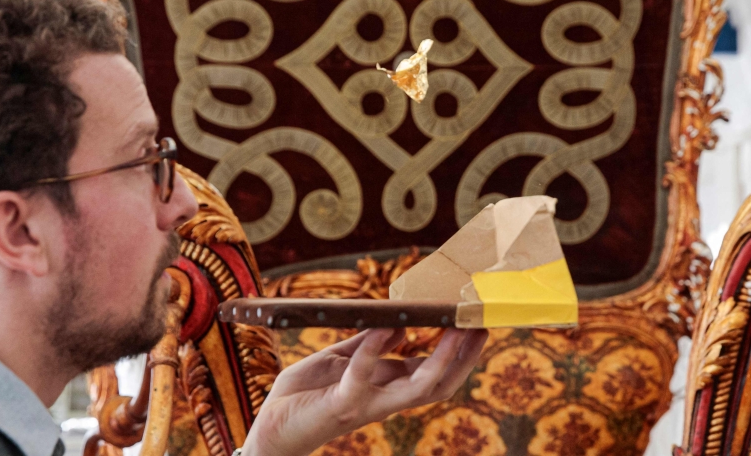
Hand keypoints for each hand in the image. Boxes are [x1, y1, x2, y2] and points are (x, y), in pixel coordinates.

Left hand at [242, 327, 487, 455]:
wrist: (270, 426)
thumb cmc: (306, 393)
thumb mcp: (341, 359)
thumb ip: (369, 344)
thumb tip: (400, 324)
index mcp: (386, 387)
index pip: (433, 373)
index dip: (458, 353)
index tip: (476, 325)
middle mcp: (384, 400)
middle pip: (439, 385)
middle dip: (463, 358)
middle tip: (480, 327)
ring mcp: (366, 405)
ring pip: (417, 389)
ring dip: (441, 359)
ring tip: (454, 330)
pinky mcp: (341, 404)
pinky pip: (362, 376)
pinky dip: (374, 349)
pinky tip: (384, 326)